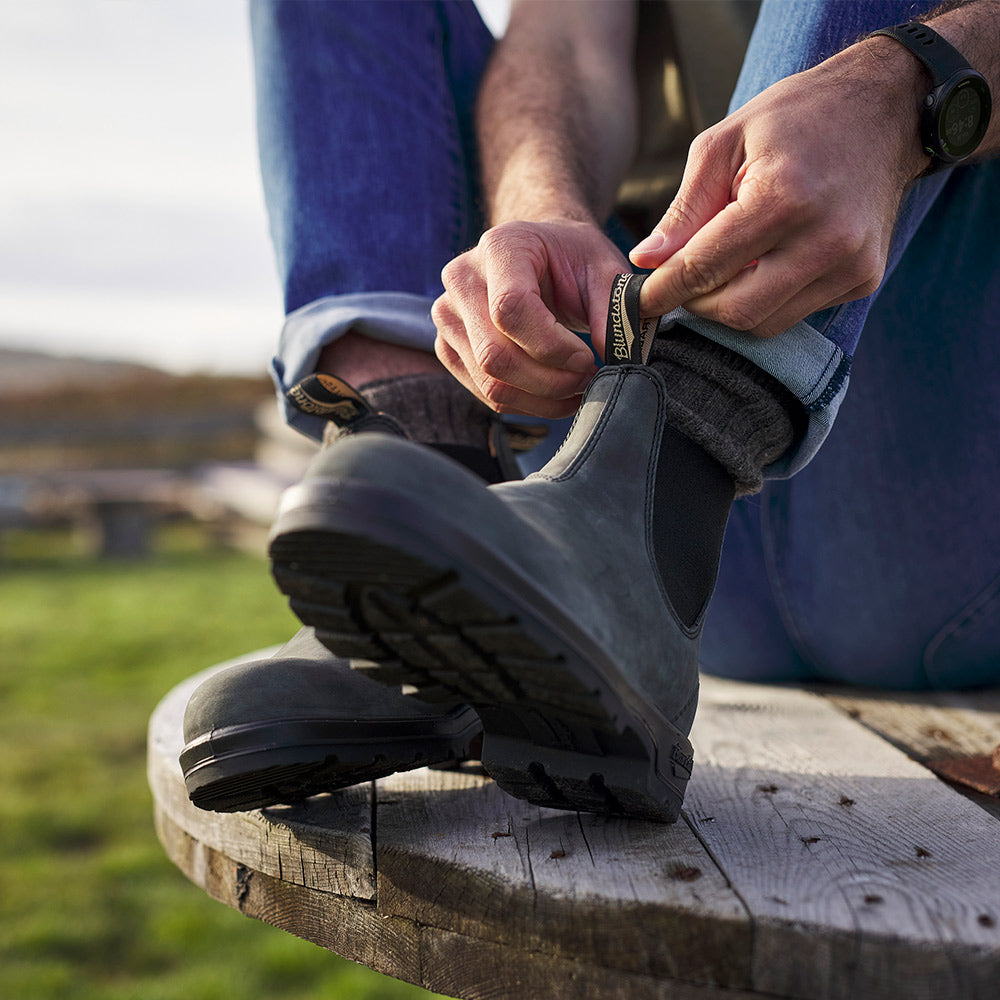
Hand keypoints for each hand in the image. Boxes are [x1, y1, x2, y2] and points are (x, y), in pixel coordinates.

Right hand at [433, 220, 626, 417]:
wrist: (540, 254)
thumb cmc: (572, 258)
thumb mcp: (603, 268)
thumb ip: (613, 306)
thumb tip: (616, 355)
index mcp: (500, 247)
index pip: (510, 309)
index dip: (552, 347)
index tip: (588, 358)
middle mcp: (462, 278)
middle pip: (494, 355)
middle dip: (550, 381)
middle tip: (587, 379)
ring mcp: (448, 316)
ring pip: (489, 382)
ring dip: (541, 399)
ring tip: (576, 387)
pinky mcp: (448, 347)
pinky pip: (485, 393)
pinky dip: (526, 404)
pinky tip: (554, 394)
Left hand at [629, 41, 927, 336]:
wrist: (883, 109)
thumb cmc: (796, 118)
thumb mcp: (725, 143)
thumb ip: (684, 210)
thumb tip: (647, 261)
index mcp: (784, 198)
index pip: (706, 268)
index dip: (664, 290)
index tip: (638, 301)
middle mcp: (826, 239)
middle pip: (735, 312)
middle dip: (698, 303)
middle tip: (683, 279)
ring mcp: (852, 264)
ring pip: (764, 323)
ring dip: (731, 305)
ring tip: (727, 263)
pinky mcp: (864, 279)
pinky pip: (795, 314)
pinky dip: (766, 298)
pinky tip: (767, 261)